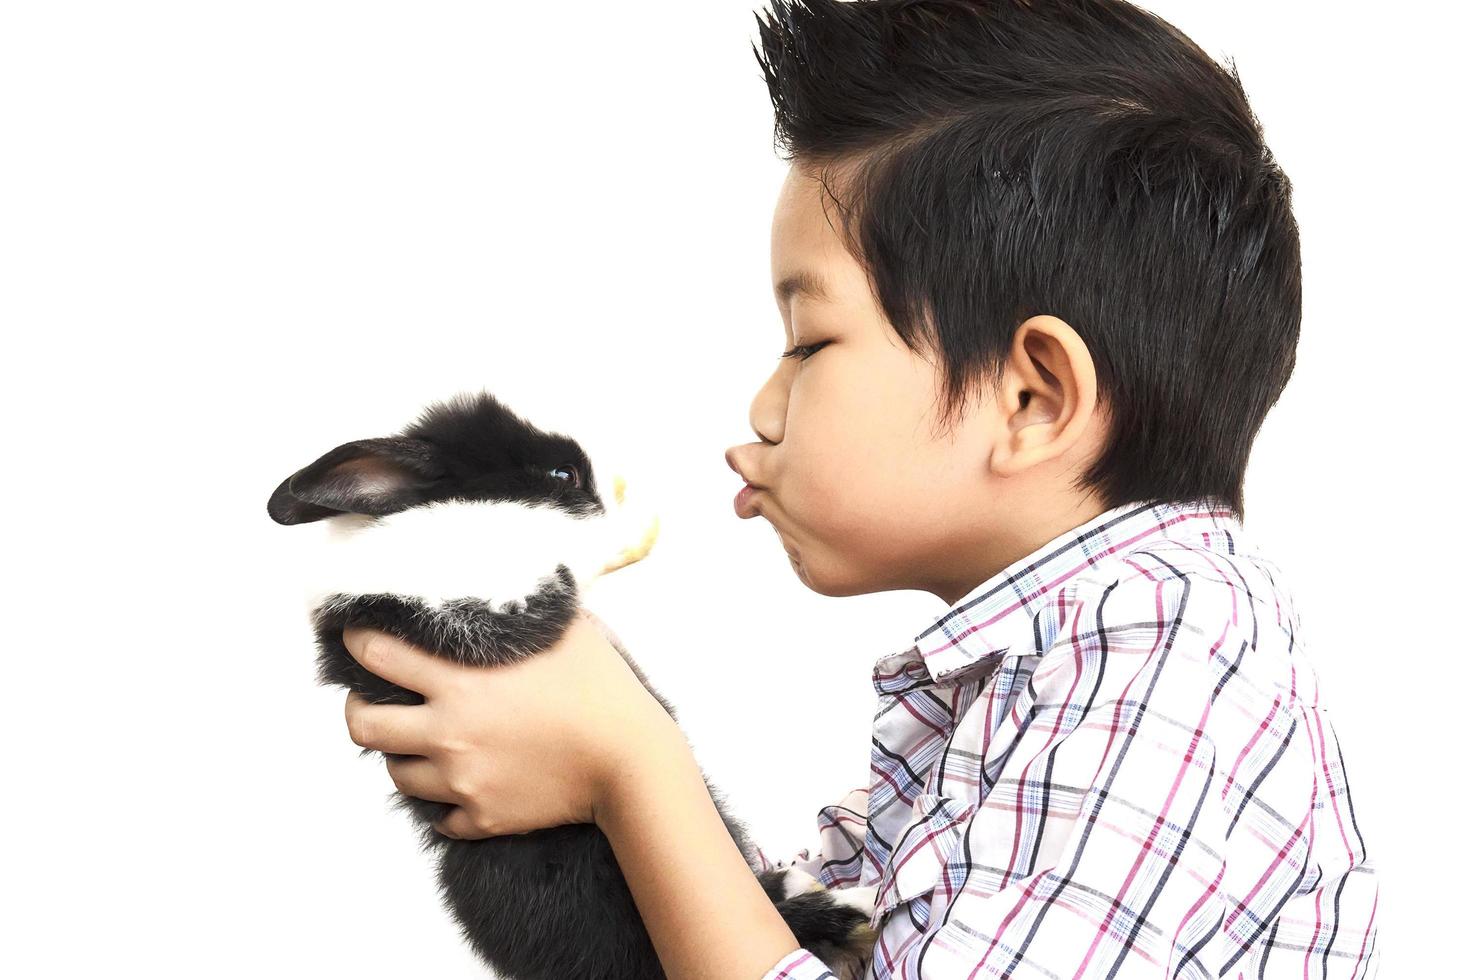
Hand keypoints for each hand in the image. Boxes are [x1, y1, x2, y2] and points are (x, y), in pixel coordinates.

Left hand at [340, 608, 684, 838]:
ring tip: (421, 743)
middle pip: (362, 725)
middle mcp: (449, 733)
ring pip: (396, 775)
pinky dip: (445, 801)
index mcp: (460, 682)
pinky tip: (463, 781)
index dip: (358, 641)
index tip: (358, 635)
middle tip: (372, 700)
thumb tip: (515, 573)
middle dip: (359, 709)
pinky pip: (440, 817)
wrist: (630, 762)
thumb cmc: (602, 689)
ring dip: (403, 756)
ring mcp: (462, 780)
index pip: (377, 655)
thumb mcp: (566, 627)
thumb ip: (528, 604)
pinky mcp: (483, 817)